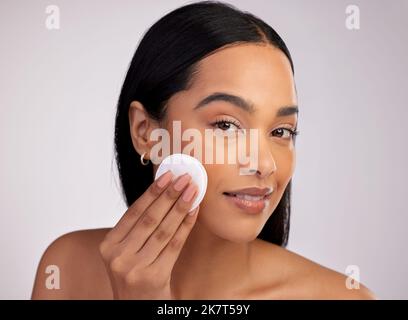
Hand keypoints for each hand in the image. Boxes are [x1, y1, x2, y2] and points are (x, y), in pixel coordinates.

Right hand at [99, 171, 198, 298]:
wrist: (136, 308)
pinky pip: (174, 245)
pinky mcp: (154, 277)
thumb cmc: (134, 276)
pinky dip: (185, 226)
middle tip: (184, 179)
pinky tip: (193, 212)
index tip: (167, 176)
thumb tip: (162, 194)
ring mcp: (135, 268)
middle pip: (149, 218)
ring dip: (180, 207)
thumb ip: (137, 228)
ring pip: (163, 230)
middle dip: (169, 195)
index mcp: (108, 245)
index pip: (133, 212)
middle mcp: (118, 256)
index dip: (152, 192)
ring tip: (193, 191)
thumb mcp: (125, 252)